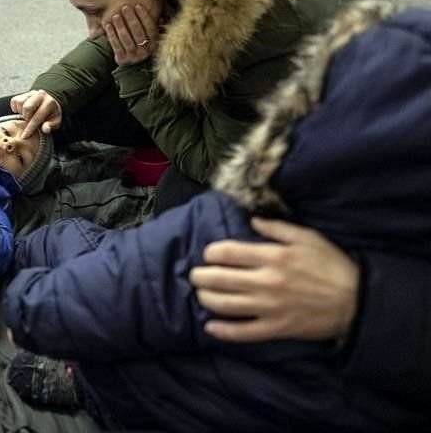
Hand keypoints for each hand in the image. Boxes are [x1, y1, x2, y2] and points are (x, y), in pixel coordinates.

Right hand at [10, 90, 61, 137]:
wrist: (50, 102)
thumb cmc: (51, 114)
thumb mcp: (56, 121)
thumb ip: (51, 125)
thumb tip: (45, 129)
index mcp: (49, 103)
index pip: (37, 117)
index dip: (30, 128)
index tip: (25, 136)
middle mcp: (40, 95)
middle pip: (27, 107)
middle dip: (26, 117)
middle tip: (29, 121)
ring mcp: (31, 93)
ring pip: (20, 103)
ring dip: (21, 112)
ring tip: (27, 115)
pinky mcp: (24, 93)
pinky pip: (14, 100)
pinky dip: (16, 108)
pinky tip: (22, 111)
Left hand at [105, 4, 158, 65]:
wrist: (131, 65)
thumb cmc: (140, 45)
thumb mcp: (149, 38)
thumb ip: (153, 28)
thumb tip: (162, 18)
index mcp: (154, 44)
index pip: (150, 28)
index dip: (144, 17)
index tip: (137, 5)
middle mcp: (145, 51)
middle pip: (138, 33)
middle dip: (131, 19)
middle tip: (125, 7)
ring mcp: (134, 56)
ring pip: (126, 39)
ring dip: (120, 26)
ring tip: (115, 15)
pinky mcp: (123, 59)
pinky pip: (116, 45)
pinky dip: (112, 35)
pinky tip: (108, 25)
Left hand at [189, 218, 359, 342]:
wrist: (357, 301)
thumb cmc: (331, 265)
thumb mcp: (307, 237)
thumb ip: (276, 228)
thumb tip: (251, 220)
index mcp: (272, 257)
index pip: (227, 253)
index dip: (211, 252)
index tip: (209, 254)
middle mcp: (266, 282)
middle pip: (219, 279)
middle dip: (200, 276)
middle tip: (195, 275)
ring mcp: (269, 308)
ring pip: (225, 305)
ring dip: (206, 299)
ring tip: (200, 294)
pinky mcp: (276, 328)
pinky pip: (243, 333)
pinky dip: (223, 331)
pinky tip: (210, 327)